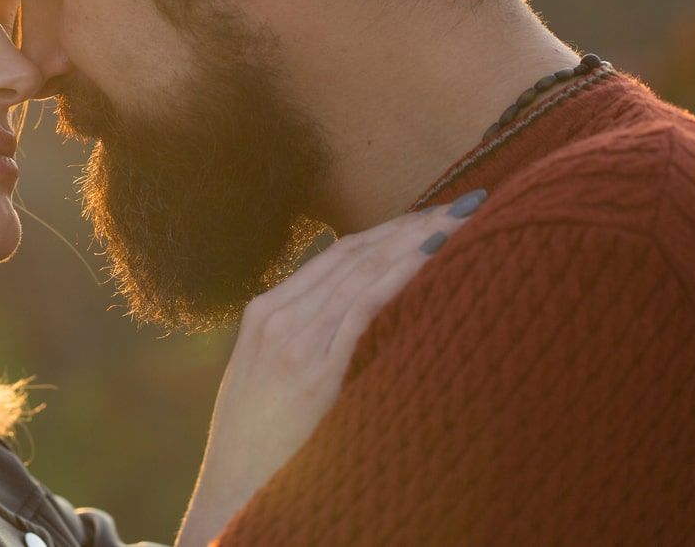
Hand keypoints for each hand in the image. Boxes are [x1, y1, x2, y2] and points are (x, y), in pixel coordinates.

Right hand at [176, 193, 486, 545]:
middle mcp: (275, 316)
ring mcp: (292, 341)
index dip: (387, 230)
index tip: (431, 214)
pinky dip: (398, 277)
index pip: (335, 254)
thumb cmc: (255, 444)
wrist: (230, 490)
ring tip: (461, 220)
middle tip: (464, 203)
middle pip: (353, 254)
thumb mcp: (266, 378)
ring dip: (416, 241)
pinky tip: (431, 257)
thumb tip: (350, 320)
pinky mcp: (312, 371)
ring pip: (361, 272)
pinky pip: (362, 310)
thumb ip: (301, 342)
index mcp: (263, 312)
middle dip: (411, 224)